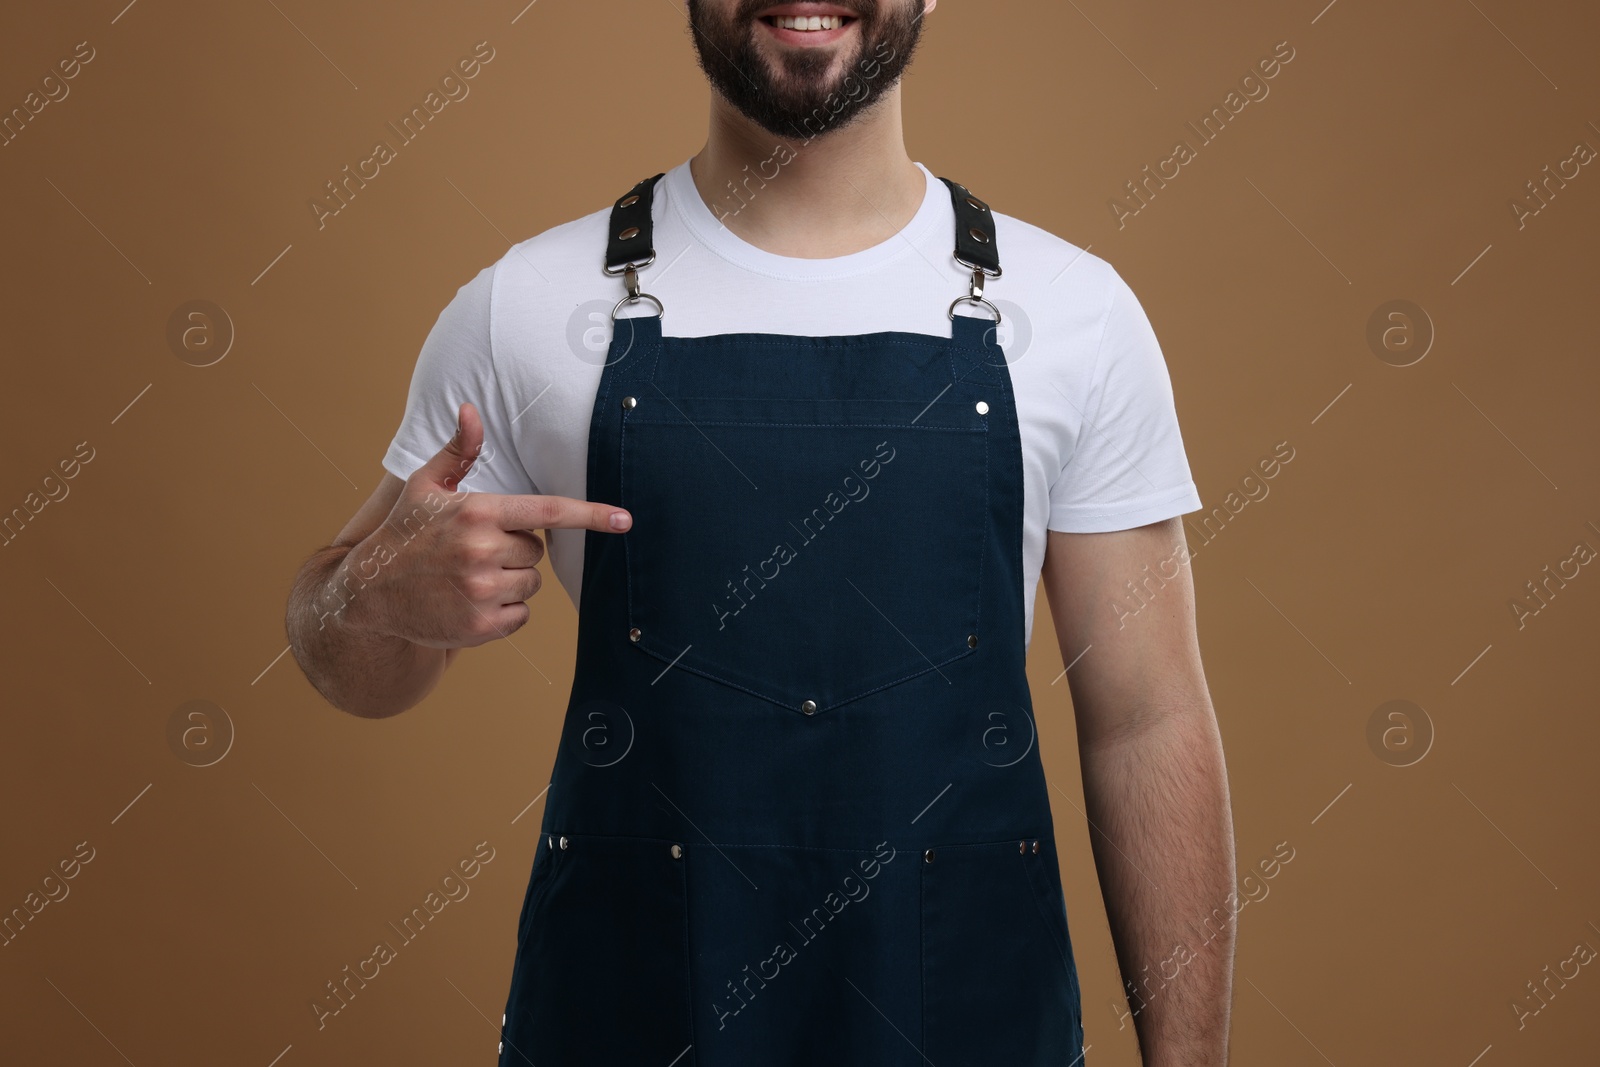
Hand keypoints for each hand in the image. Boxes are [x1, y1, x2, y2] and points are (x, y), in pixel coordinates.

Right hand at [345, 401, 630, 647]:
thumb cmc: (404, 532)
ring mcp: (482, 591)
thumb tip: (471, 410)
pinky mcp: (481, 627)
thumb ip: (458, 451)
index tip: (624, 520)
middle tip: (475, 550)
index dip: (591, 515)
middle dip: (514, 549)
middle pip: (536, 550)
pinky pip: (521, 614)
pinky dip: (503, 610)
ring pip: (530, 582)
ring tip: (468, 576)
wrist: (368, 593)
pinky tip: (468, 601)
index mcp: (478, 512)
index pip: (548, 512)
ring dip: (510, 580)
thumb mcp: (426, 487)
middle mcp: (483, 551)